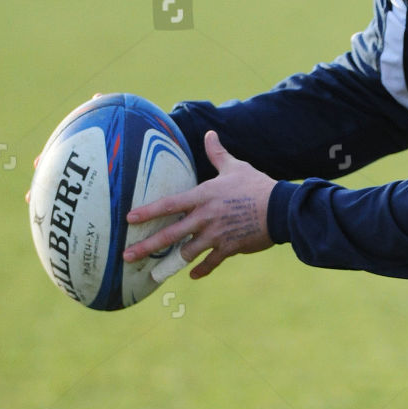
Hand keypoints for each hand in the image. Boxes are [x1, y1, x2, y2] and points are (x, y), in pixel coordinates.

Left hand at [124, 130, 275, 280]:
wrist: (280, 209)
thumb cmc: (257, 185)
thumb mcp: (236, 167)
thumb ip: (218, 154)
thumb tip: (209, 134)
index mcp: (204, 196)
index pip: (169, 204)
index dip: (148, 211)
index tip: (129, 219)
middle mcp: (205, 217)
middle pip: (171, 234)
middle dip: (147, 246)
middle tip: (127, 255)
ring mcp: (216, 235)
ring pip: (187, 252)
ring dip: (169, 264)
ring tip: (154, 274)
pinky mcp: (230, 248)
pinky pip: (211, 262)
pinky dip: (201, 269)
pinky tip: (192, 274)